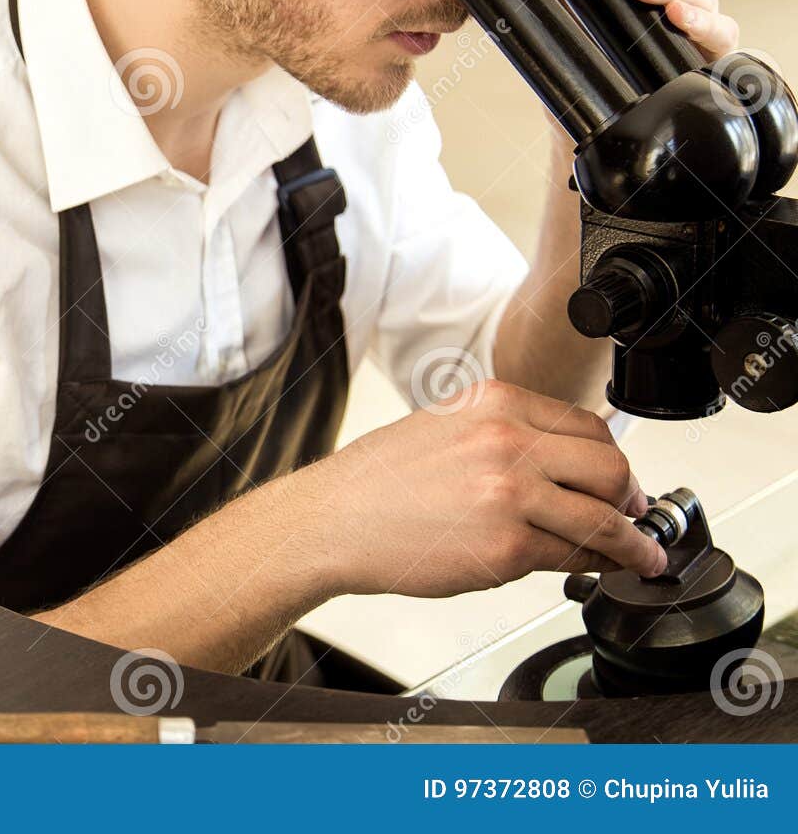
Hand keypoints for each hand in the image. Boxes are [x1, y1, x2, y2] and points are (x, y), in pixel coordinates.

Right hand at [299, 379, 665, 598]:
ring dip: (633, 544)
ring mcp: (510, 494)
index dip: (615, 461)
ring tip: (641, 558)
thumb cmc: (380, 481)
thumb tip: (567, 464)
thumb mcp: (446, 427)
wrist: (333, 520)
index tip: (622, 483)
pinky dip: (593, 567)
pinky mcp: (506, 546)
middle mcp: (508, 440)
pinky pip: (572, 557)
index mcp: (495, 402)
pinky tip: (596, 571)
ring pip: (604, 518)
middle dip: (632, 499)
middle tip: (635, 518)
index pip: (589, 426)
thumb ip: (506, 434)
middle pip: (611, 468)